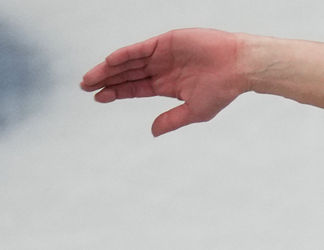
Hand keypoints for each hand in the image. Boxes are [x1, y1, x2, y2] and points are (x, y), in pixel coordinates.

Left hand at [80, 29, 249, 136]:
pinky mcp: (165, 43)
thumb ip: (172, 120)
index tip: (98, 97)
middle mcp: (161, 70)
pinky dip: (124, 55)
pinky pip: (139, 49)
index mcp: (167, 86)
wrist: (239, 66)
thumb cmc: (223, 90)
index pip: (135, 88)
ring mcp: (162, 55)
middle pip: (126, 75)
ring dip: (109, 69)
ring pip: (128, 62)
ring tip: (90, 77)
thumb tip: (152, 132)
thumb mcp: (195, 112)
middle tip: (84, 86)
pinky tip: (109, 62)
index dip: (116, 92)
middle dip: (106, 80)